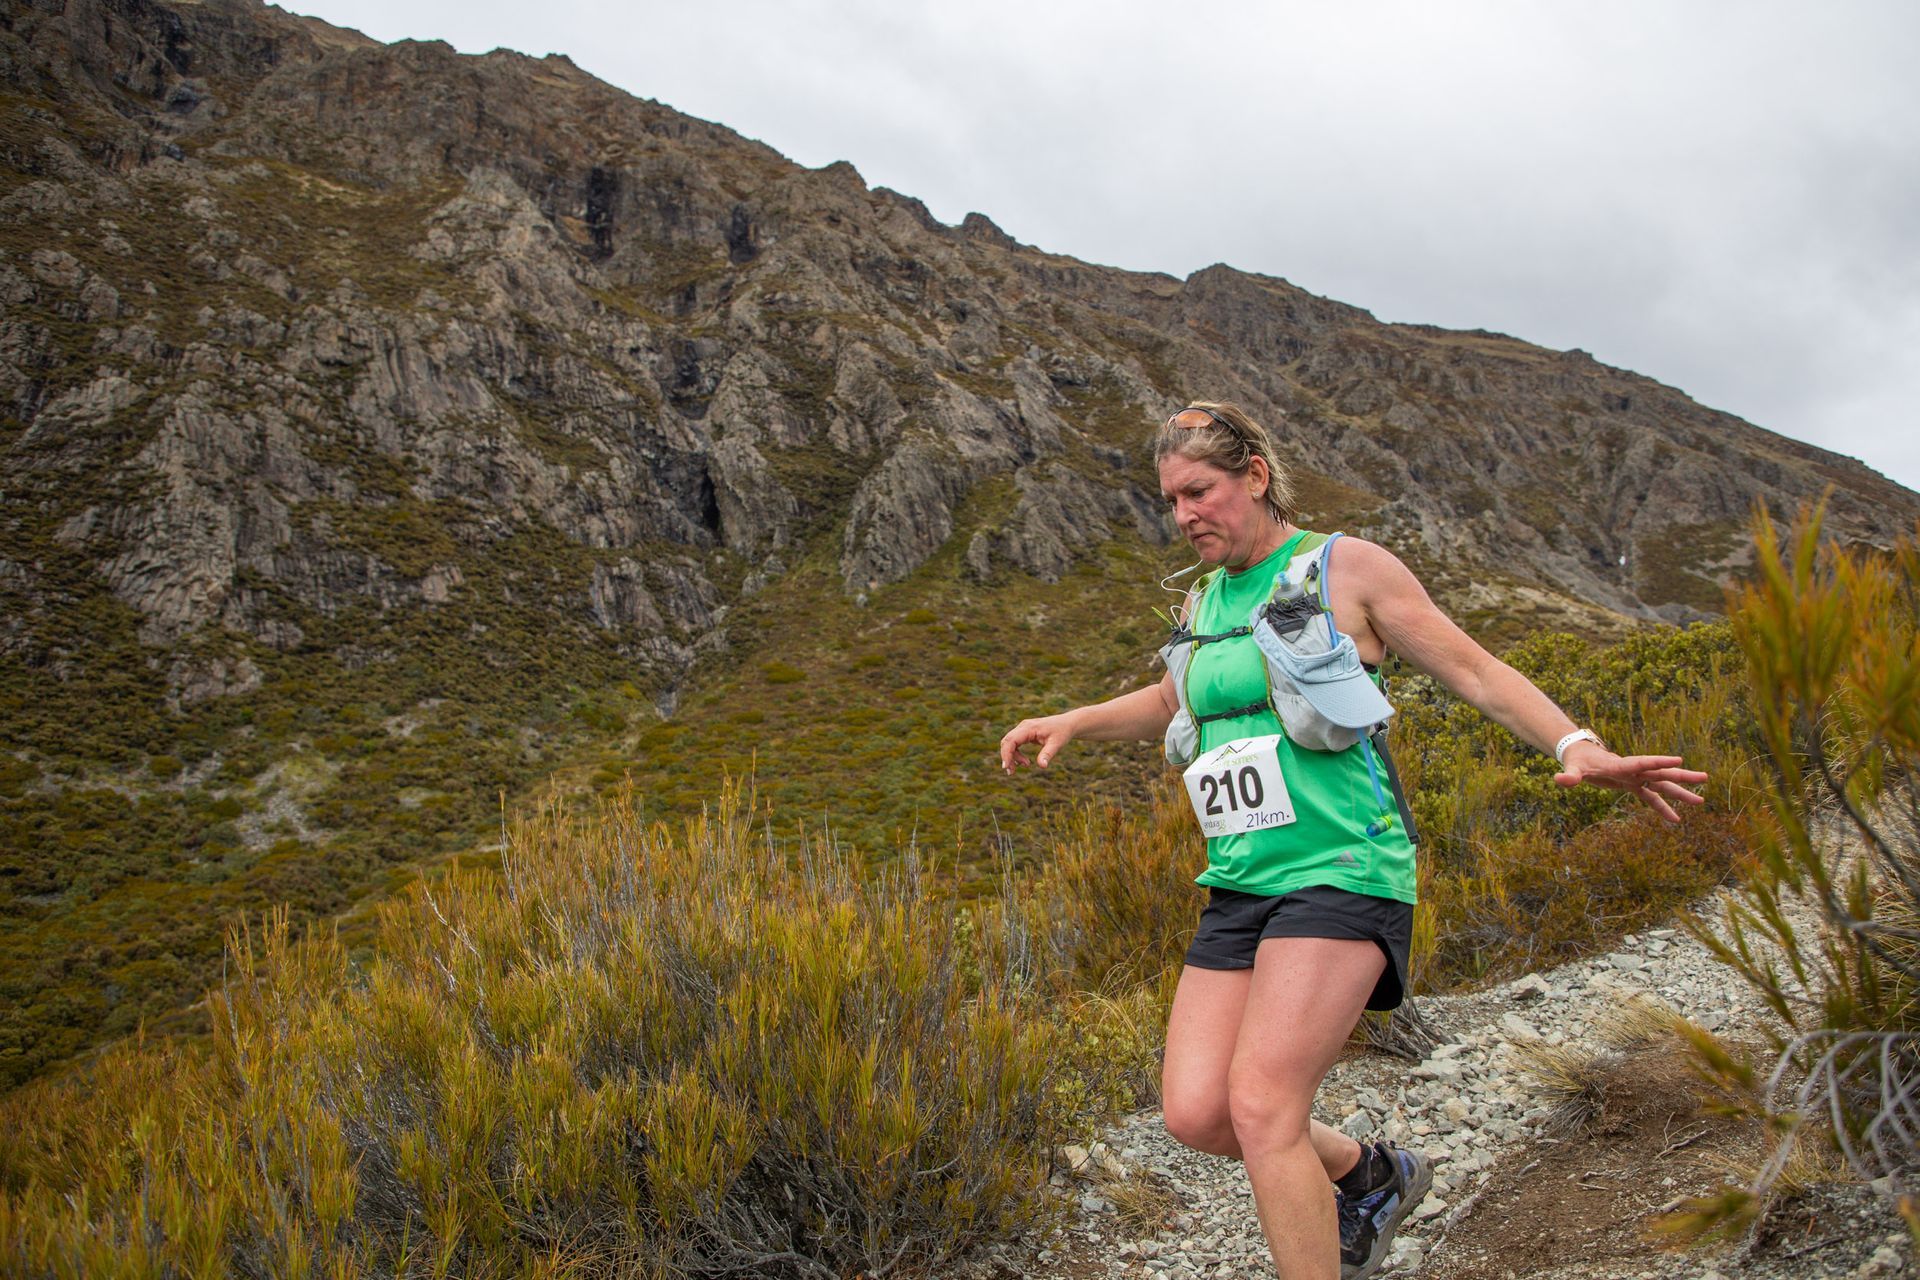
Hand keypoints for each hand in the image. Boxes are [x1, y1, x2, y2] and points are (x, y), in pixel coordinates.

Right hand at [1000, 714, 1076, 772]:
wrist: (1068, 724)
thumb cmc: (1063, 732)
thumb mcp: (1057, 744)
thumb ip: (1048, 754)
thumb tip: (1042, 766)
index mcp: (1029, 728)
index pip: (1011, 740)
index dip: (1006, 754)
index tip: (1007, 767)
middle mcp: (1023, 726)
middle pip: (1006, 741)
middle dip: (1007, 757)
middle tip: (1011, 772)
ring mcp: (1023, 729)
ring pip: (1009, 743)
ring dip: (1013, 757)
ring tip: (1026, 765)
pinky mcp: (1025, 733)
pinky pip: (1014, 744)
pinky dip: (1016, 754)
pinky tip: (1025, 762)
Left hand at [1554, 742, 1707, 823]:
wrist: (1582, 756)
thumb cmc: (1577, 761)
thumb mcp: (1572, 769)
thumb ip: (1569, 776)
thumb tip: (1559, 780)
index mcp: (1620, 765)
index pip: (1641, 763)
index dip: (1658, 761)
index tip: (1679, 759)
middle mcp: (1633, 770)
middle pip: (1660, 773)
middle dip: (1681, 776)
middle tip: (1705, 778)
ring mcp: (1635, 778)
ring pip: (1662, 785)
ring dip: (1680, 793)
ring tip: (1701, 800)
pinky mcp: (1633, 786)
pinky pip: (1651, 798)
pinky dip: (1662, 808)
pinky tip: (1676, 820)